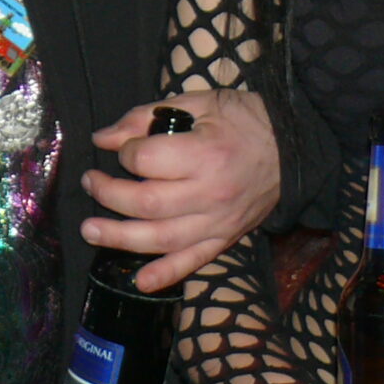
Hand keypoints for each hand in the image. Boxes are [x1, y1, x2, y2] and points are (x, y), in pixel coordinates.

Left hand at [80, 87, 278, 289]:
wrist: (293, 146)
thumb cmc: (242, 119)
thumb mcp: (196, 102)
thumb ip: (146, 117)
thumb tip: (103, 138)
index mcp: (205, 154)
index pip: (145, 161)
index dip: (123, 153)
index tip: (118, 146)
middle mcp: (211, 194)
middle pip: (146, 204)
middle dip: (108, 194)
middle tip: (90, 182)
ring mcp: (219, 221)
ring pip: (162, 239)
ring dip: (120, 238)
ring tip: (90, 230)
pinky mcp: (226, 238)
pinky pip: (193, 262)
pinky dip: (166, 274)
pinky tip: (140, 281)